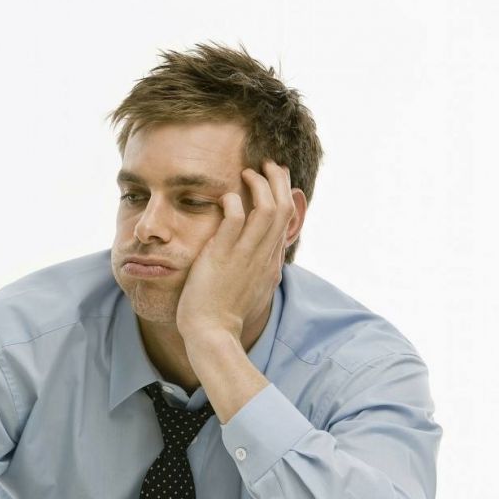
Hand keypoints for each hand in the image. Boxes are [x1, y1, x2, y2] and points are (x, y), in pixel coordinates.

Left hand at [175, 159, 295, 343]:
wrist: (212, 333)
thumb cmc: (224, 315)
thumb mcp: (250, 289)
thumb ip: (257, 269)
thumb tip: (261, 257)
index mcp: (270, 263)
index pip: (286, 222)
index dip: (284, 195)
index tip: (276, 180)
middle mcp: (263, 257)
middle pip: (283, 209)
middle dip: (278, 181)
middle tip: (268, 164)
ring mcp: (245, 256)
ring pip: (266, 210)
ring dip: (259, 185)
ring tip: (248, 172)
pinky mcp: (223, 256)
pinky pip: (235, 220)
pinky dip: (234, 202)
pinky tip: (225, 195)